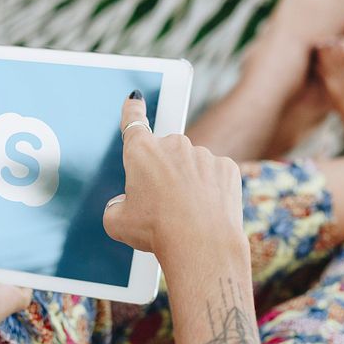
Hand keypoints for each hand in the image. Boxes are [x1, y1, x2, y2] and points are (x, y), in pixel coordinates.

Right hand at [103, 92, 245, 262]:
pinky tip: (207, 211)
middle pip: (164, 155)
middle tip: (162, 206)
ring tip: (186, 215)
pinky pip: (215, 176)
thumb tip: (122, 205)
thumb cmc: (156, 232)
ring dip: (188, 184)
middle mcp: (173, 145)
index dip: (132, 109)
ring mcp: (203, 154)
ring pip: (192, 167)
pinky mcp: (227, 167)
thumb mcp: (118, 223)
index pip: (133, 121)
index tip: (135, 98)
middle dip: (163, 174)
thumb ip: (116, 206)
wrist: (201, 245)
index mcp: (141, 151)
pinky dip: (211, 191)